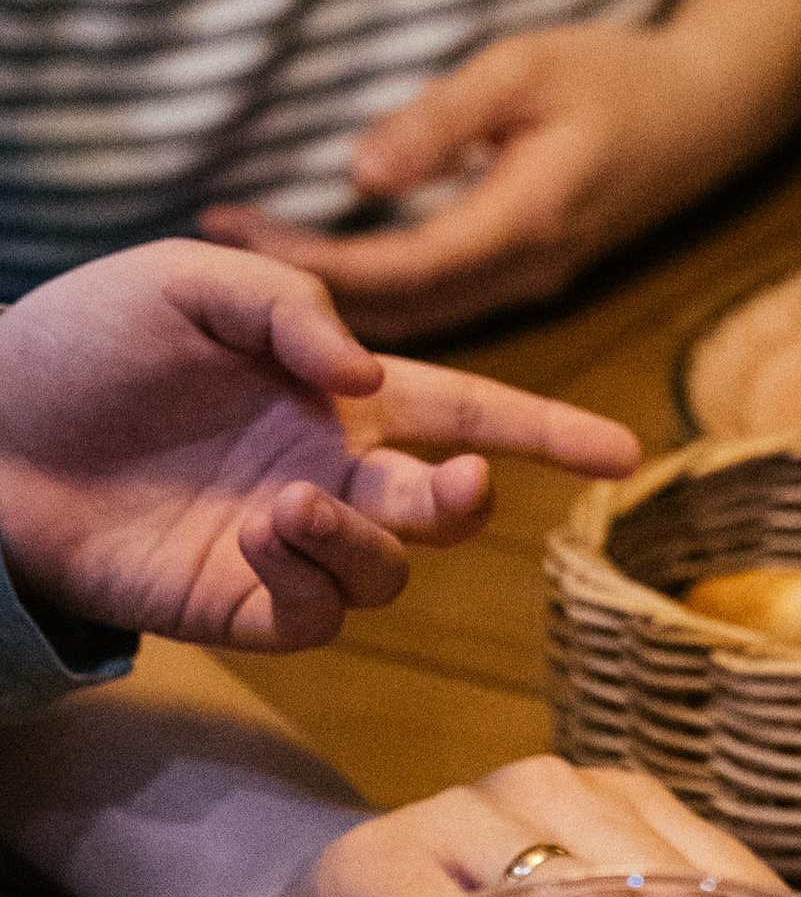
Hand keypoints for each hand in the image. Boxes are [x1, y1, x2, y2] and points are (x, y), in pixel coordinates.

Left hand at [0, 243, 638, 650]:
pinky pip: (317, 615)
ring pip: (390, 572)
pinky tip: (254, 536)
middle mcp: (331, 473)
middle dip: (464, 501)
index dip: (545, 433)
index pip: (468, 414)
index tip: (622, 452)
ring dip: (363, 542)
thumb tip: (366, 380)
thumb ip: (288, 307)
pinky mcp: (242, 605)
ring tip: (283, 506)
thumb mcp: (185, 282)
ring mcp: (290, 545)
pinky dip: (306, 578)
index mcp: (337, 396)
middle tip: (449, 488)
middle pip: (446, 508)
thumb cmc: (82, 340)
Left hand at [203, 21, 748, 343]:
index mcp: (522, 224)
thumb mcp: (524, 67)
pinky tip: (321, 264)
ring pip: (416, 316)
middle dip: (301, 289)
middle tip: (208, 251)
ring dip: (333, 296)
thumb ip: (442, 120)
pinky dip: (375, 289)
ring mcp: (530, 281)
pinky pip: (439, 301)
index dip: (306, 262)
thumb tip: (355, 175)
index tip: (227, 231)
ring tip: (250, 258)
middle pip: (394, 310)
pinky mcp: (528, 273)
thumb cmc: (619, 72)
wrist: (712, 114)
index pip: (392, 269)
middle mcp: (525, 272)